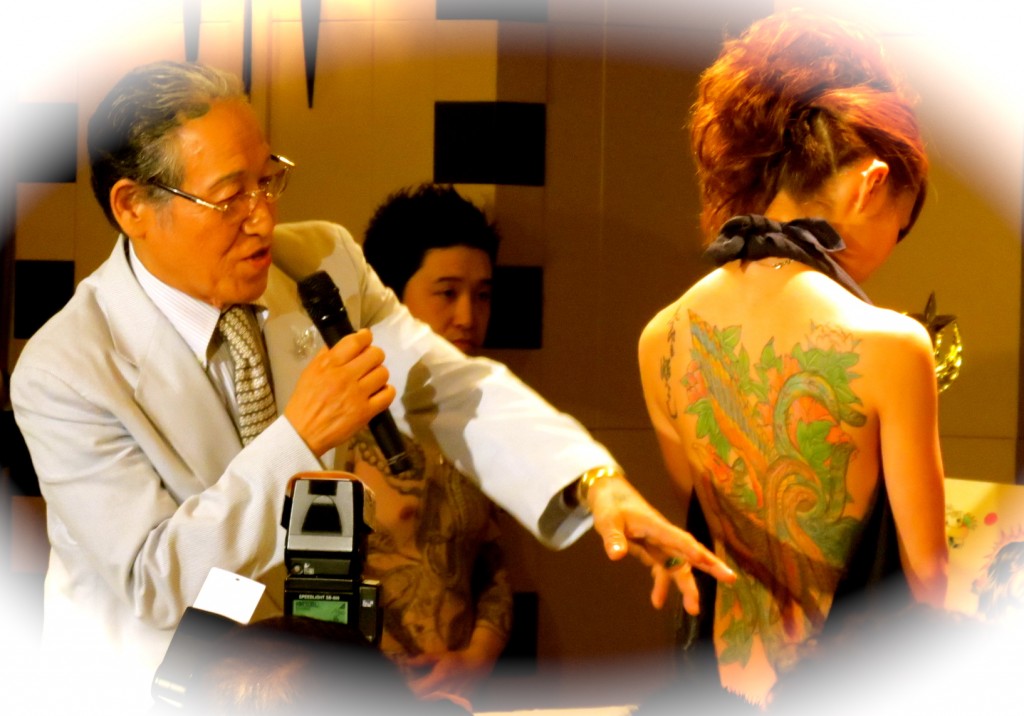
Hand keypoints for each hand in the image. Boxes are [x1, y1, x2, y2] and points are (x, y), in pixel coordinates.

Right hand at [284, 328, 395, 455]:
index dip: (365, 337)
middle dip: (374, 356)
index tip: (366, 339)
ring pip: (383, 373)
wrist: (303, 432)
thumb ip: (326, 356)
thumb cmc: (305, 401)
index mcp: (329, 365)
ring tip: (372, 380)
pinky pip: (388, 394)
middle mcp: (345, 376)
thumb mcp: (309, 372)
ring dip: (379, 375)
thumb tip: (344, 343)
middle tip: (369, 363)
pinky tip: (378, 393)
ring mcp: (357, 394)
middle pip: (376, 355)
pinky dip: (386, 392)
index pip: (356, 342)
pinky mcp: (365, 412)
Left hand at [403, 629, 503, 708]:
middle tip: (416, 683)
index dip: (410, 686)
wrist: (479, 663)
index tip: (409, 680)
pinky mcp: (460, 702)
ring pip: (432, 701)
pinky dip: (437, 698)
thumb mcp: (440, 655)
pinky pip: (444, 702)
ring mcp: (453, 698)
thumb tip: (407, 662)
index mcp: (440, 678)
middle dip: (417, 691)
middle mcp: (446, 690)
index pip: (417, 690)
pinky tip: (436, 692)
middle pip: (423, 698)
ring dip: (426, 696)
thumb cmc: (458, 658)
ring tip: (426, 687)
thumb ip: (422, 660)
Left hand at [587, 472, 735, 613]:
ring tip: (693, 610)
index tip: (706, 562)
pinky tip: (657, 602)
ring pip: (678, 565)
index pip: (678, 539)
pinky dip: (662, 584)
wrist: (609, 493)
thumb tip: (617, 556)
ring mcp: (658, 543)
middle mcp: (662, 536)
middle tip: (730, 580)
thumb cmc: (610, 504)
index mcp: (655, 526)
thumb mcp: (607, 521)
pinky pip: (662, 568)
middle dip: (710, 566)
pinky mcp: (651, 549)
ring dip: (686, 585)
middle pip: (688, 553)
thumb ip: (613, 538)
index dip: (692, 551)